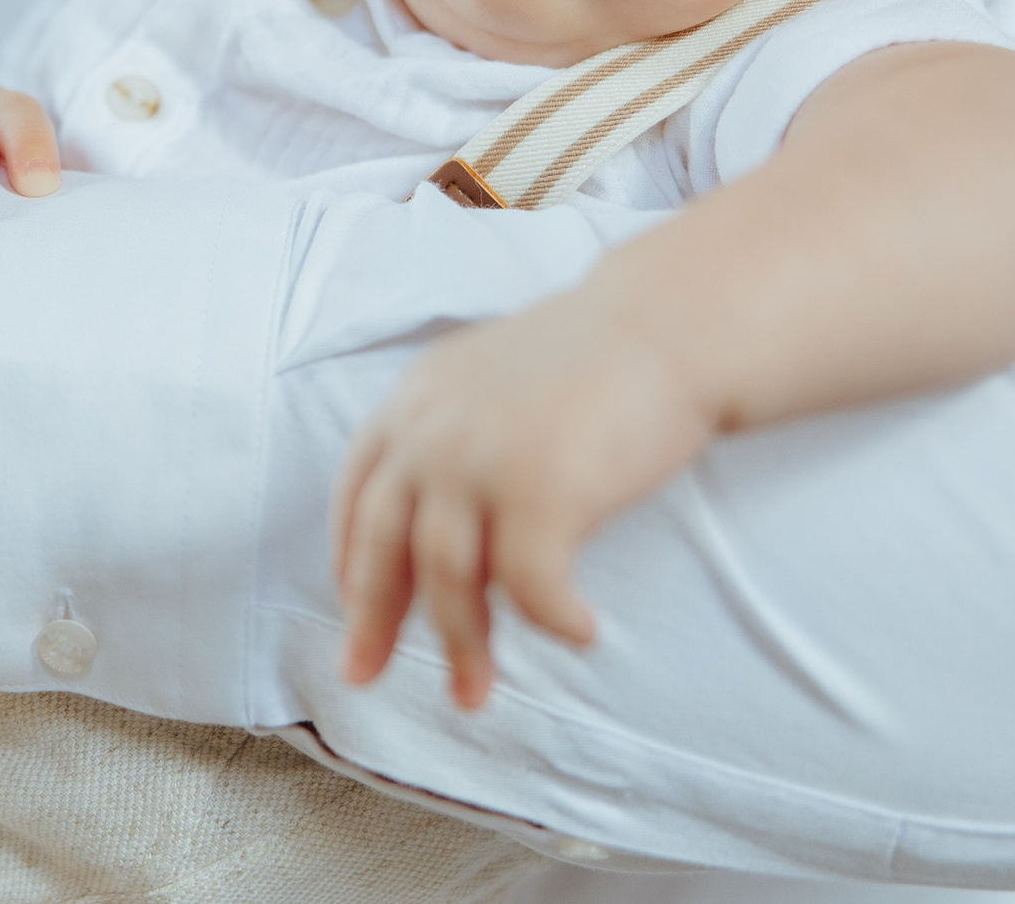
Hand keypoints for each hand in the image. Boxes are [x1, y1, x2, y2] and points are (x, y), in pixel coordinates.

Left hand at [331, 308, 714, 708]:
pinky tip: (579, 631)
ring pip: (449, 582)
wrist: (665, 325)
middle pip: (384, 549)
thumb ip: (445, 440)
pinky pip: (532, 589)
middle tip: (368, 675)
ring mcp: (480, 462)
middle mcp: (432, 433)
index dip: (348, 563)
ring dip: (463, 645)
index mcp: (413, 403)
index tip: (351, 611)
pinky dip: (552, 620)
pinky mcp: (540, 492)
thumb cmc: (590, 362)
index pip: (356, 497)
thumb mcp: (485, 384)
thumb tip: (433, 533)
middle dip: (374, 622)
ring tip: (475, 689)